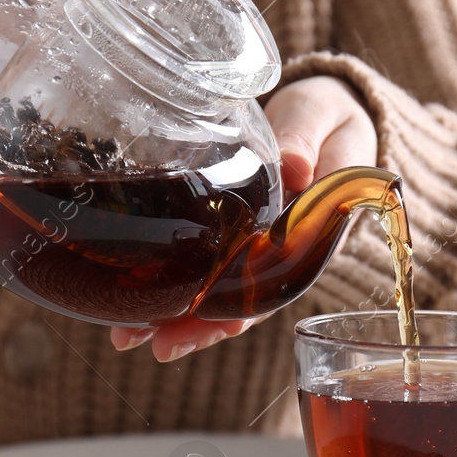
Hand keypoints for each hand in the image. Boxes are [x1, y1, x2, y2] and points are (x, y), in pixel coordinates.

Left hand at [111, 75, 377, 361]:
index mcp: (310, 233)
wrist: (322, 111)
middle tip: (153, 346)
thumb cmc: (330, 115)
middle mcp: (277, 249)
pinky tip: (131, 294)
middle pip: (237, 301)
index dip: (243, 310)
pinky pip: (199, 262)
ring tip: (126, 335)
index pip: (275, 284)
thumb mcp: (325, 119)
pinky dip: (166, 279)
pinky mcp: (227, 229)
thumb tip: (295, 167)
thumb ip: (308, 140)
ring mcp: (249, 242)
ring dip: (172, 313)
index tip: (212, 327)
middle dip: (195, 327)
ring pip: (212, 289)